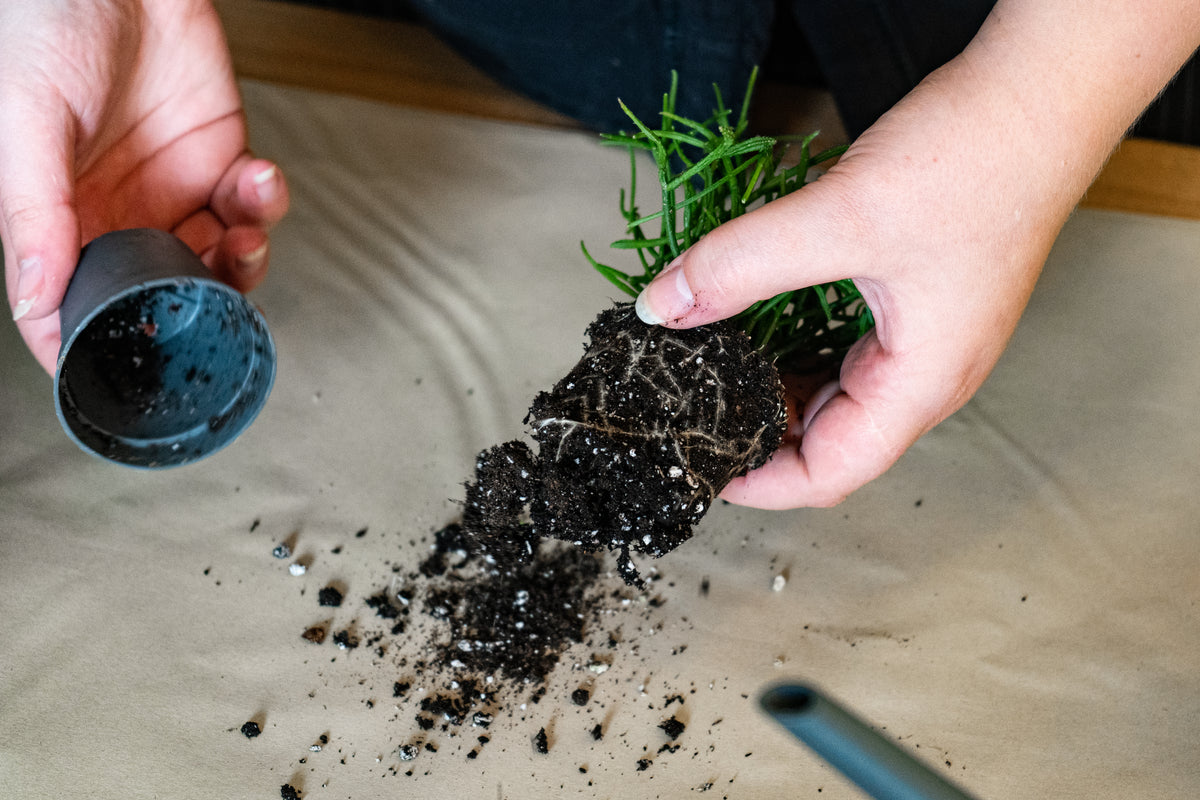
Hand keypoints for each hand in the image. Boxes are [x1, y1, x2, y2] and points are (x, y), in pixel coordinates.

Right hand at [0, 0, 288, 373]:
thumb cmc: (48, 25)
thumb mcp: (30, 121)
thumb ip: (35, 213)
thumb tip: (36, 296)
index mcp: (60, 217)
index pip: (72, 301)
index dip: (97, 344)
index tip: (131, 377)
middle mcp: (117, 214)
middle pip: (161, 292)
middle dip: (197, 306)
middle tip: (218, 306)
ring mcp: (172, 192)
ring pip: (217, 261)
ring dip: (242, 261)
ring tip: (243, 235)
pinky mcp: (220, 162)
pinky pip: (251, 209)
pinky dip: (263, 205)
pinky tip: (255, 180)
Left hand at [634, 0, 1199, 507]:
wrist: (1039, 97)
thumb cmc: (974, 161)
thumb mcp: (839, 218)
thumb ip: (740, 266)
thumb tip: (663, 308)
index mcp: (920, 384)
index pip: (828, 474)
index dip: (758, 482)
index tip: (697, 464)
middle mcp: (926, 376)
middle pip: (828, 441)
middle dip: (757, 433)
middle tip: (689, 406)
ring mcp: (924, 341)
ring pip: (834, 395)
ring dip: (774, 388)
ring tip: (711, 369)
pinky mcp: (915, 303)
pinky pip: (844, 351)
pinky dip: (794, 349)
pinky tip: (757, 325)